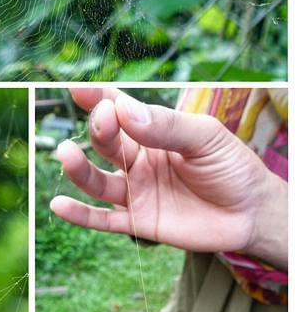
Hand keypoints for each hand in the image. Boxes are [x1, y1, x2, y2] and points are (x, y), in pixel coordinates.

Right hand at [50, 87, 286, 267]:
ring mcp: (136, 191)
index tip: (79, 89)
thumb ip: (167, 126)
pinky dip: (80, 215)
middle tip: (105, 120)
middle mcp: (138, 160)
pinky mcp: (139, 222)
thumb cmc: (232, 167)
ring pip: (98, 181)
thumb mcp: (206, 138)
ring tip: (66, 154)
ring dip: (79, 169)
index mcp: (152, 132)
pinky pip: (104, 220)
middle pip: (107, 142)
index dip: (98, 98)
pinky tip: (59, 205)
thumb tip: (125, 110)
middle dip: (100, 129)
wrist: (253, 213)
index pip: (119, 109)